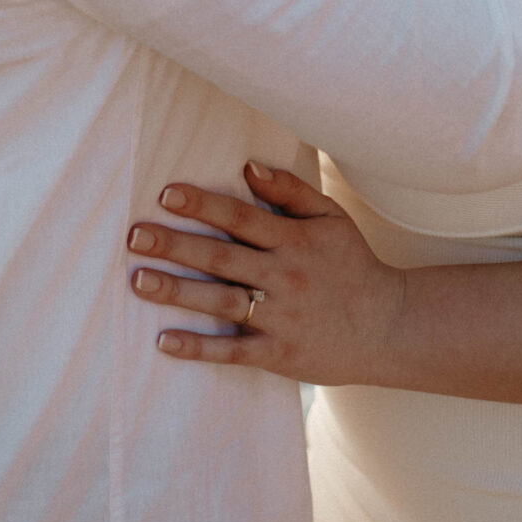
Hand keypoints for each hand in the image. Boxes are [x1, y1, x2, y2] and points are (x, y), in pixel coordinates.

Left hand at [127, 163, 405, 382]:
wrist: (388, 327)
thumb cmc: (352, 266)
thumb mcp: (331, 218)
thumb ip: (291, 191)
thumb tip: (249, 167)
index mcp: (294, 240)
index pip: (240, 217)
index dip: (203, 205)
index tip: (166, 195)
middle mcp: (284, 276)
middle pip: (221, 258)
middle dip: (175, 245)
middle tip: (134, 236)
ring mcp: (281, 317)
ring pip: (220, 302)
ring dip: (177, 292)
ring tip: (138, 280)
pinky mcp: (279, 354)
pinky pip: (233, 352)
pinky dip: (199, 348)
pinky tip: (164, 341)